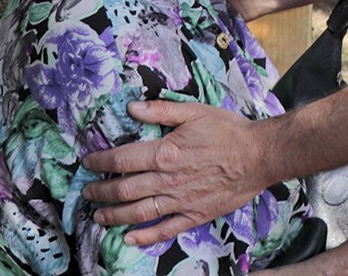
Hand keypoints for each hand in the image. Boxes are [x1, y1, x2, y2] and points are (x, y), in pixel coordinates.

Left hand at [80, 100, 274, 244]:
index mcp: (165, 153)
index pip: (122, 160)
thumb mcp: (195, 111)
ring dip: (114, 216)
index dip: (100, 162)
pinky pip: (165, 229)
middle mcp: (168, 180)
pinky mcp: (194, 214)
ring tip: (98, 216)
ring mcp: (180, 200)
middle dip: (100, 193)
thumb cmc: (228, 131)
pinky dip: (144, 237)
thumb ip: (161, 111)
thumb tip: (132, 108)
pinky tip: (129, 239)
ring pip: (138, 212)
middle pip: (124, 190)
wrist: (259, 155)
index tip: (88, 163)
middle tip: (87, 194)